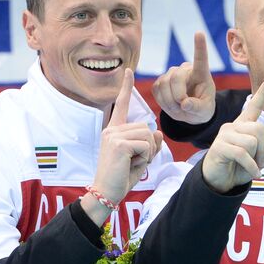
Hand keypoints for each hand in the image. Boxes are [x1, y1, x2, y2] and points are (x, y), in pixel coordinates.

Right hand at [85, 70, 162, 224]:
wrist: (105, 193)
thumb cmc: (121, 178)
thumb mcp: (139, 159)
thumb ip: (149, 144)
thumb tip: (158, 133)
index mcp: (113, 130)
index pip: (121, 105)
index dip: (126, 87)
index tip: (128, 70)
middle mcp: (111, 130)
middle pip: (147, 128)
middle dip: (149, 147)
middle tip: (134, 161)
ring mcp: (114, 135)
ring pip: (148, 136)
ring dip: (147, 153)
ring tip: (131, 164)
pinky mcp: (119, 143)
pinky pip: (146, 145)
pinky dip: (144, 158)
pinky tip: (130, 165)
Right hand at [151, 31, 216, 124]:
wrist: (189, 112)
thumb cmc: (201, 108)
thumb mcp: (205, 112)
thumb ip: (197, 108)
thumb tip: (185, 103)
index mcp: (201, 74)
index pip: (200, 58)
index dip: (200, 46)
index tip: (199, 33)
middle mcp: (185, 70)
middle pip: (176, 77)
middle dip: (178, 96)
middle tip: (183, 107)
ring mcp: (170, 74)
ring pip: (163, 84)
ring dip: (169, 101)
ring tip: (178, 108)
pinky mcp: (159, 82)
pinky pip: (156, 90)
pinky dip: (162, 101)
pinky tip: (170, 104)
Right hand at [200, 75, 263, 191]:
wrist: (218, 182)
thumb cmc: (238, 168)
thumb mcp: (258, 163)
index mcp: (243, 126)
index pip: (254, 106)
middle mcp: (233, 126)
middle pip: (259, 129)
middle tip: (260, 163)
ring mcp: (225, 135)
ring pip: (252, 141)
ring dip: (256, 159)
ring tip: (252, 168)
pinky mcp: (219, 146)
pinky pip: (242, 153)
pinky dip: (251, 166)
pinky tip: (253, 174)